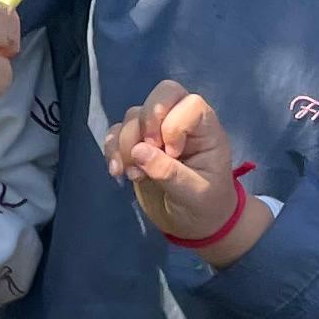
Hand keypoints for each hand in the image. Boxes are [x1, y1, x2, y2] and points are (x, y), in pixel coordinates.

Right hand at [105, 80, 253, 250]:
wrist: (194, 224)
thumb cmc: (206, 206)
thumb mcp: (195, 194)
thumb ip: (169, 172)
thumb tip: (138, 151)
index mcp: (206, 130)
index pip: (190, 104)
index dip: (174, 124)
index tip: (173, 154)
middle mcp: (181, 123)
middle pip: (161, 94)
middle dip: (146, 123)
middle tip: (146, 154)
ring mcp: (157, 132)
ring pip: (134, 116)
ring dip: (125, 143)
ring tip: (134, 175)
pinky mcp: (136, 146)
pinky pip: (116, 133)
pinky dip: (111, 150)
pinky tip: (118, 173)